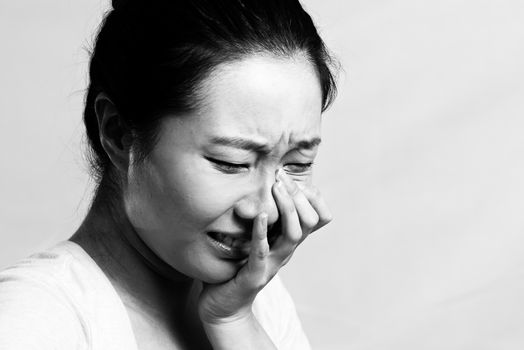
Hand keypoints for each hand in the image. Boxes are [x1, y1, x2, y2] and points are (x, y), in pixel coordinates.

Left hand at [198, 169, 331, 324]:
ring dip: (287, 208)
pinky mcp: (255, 275)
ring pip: (294, 234)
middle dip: (298, 195)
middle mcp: (286, 252)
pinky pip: (262, 251)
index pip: (318, 217)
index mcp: (288, 242)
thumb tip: (262, 185)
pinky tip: (260, 215)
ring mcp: (272, 264)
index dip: (312, 196)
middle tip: (281, 177)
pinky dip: (262, 232)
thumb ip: (264, 219)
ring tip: (275, 188)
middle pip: (309, 221)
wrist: (225, 307)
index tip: (292, 177)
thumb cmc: (237, 268)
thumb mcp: (256, 238)